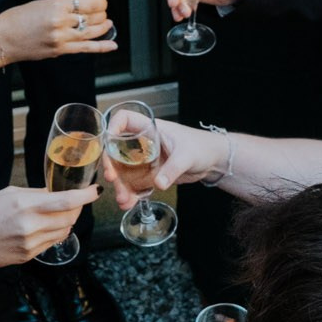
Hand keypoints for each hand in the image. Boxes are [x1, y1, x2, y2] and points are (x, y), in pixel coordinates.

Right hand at [0, 0, 114, 61]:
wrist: (3, 39)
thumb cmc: (17, 19)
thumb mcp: (41, 3)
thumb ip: (62, 5)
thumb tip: (80, 8)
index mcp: (57, 4)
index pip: (88, 2)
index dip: (99, 2)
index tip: (101, 2)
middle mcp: (61, 20)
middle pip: (92, 17)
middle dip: (101, 14)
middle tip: (103, 13)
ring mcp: (61, 37)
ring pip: (91, 32)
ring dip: (103, 27)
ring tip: (108, 24)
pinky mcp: (59, 50)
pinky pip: (85, 48)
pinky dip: (101, 46)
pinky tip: (112, 45)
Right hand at [0, 184, 98, 271]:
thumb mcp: (8, 194)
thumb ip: (35, 194)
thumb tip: (56, 192)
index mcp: (24, 205)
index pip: (66, 201)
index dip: (85, 196)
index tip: (95, 190)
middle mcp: (30, 226)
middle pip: (70, 217)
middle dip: (77, 208)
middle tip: (75, 200)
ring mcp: (30, 244)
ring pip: (63, 231)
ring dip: (66, 221)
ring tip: (55, 213)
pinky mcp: (28, 256)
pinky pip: (51, 242)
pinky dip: (53, 233)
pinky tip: (42, 226)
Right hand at [101, 118, 220, 204]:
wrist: (213, 161)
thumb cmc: (202, 147)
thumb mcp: (187, 156)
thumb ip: (173, 169)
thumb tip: (158, 183)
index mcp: (151, 128)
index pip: (125, 119)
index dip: (113, 127)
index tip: (108, 143)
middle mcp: (144, 142)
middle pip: (118, 149)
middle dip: (112, 165)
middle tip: (112, 179)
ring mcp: (146, 158)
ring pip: (124, 170)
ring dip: (121, 184)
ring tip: (123, 199)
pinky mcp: (151, 173)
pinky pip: (136, 182)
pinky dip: (131, 193)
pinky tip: (129, 202)